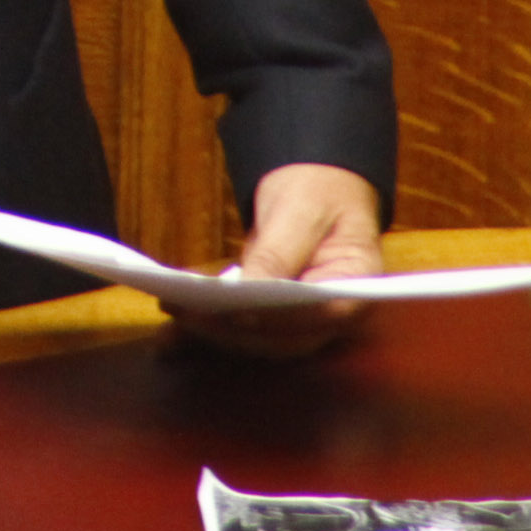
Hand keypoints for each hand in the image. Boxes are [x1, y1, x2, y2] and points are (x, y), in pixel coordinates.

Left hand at [166, 162, 384, 358]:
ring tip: (174, 309)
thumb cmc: (319, 193)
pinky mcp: (270, 319)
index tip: (239, 314)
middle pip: (283, 337)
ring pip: (255, 339)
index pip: (321, 315)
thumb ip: (280, 251)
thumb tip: (252, 288)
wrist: (312, 190)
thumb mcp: (302, 210)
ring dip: (213, 330)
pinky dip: (207, 326)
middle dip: (233, 327)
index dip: (280, 319)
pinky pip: (239, 328)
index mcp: (356, 291)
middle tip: (190, 312)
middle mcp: (329, 317)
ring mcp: (299, 323)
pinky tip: (174, 320)